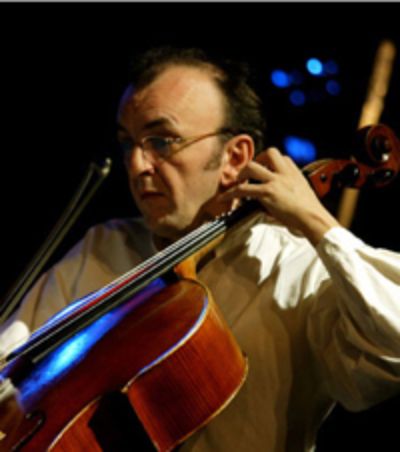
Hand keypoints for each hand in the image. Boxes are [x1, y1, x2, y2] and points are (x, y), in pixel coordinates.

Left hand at [218, 147, 339, 244]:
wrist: (313, 218)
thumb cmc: (310, 212)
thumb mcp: (302, 195)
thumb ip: (290, 191)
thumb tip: (279, 200)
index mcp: (295, 173)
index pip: (282, 157)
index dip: (271, 162)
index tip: (265, 170)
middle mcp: (285, 173)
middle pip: (270, 152)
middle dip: (257, 160)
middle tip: (249, 173)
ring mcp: (275, 181)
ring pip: (252, 167)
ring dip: (242, 173)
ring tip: (237, 182)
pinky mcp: (267, 193)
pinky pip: (243, 190)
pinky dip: (231, 193)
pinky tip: (223, 198)